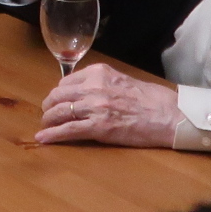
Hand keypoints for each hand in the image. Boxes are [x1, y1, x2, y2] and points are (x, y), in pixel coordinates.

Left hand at [34, 62, 179, 148]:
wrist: (168, 114)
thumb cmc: (152, 99)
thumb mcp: (123, 80)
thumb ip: (103, 84)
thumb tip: (87, 93)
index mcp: (99, 73)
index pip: (67, 82)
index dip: (59, 94)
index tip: (58, 101)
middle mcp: (93, 86)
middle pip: (57, 96)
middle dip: (49, 106)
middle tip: (48, 115)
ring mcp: (94, 107)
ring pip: (58, 112)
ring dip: (48, 121)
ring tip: (45, 127)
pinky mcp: (97, 127)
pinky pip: (67, 130)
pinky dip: (52, 135)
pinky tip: (42, 139)